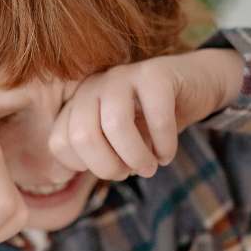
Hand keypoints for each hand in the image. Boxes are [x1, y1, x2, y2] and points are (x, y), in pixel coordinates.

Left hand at [48, 49, 243, 179]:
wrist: (193, 86)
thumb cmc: (149, 121)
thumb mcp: (116, 142)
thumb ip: (88, 155)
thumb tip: (56, 178)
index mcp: (77, 104)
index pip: (60, 143)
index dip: (87, 167)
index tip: (113, 168)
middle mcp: (93, 86)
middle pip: (82, 135)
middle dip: (108, 166)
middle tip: (131, 172)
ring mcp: (123, 75)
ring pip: (114, 124)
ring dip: (136, 157)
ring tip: (151, 167)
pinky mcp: (155, 73)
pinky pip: (156, 116)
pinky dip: (164, 145)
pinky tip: (168, 154)